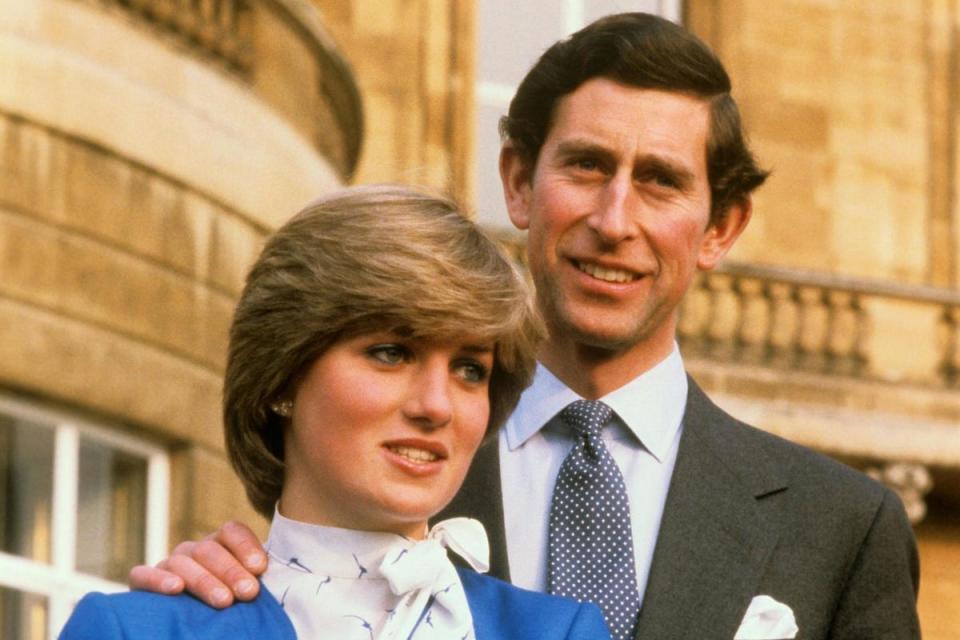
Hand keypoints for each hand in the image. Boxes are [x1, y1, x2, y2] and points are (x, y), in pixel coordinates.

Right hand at [128, 521, 266, 607]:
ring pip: (182, 562)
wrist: (191, 626)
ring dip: (204, 580)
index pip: (231, 531)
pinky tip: (175, 589)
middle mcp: (194, 550)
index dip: (245, 545)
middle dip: (231, 570)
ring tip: (223, 600)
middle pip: (209, 549)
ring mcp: (168, 564)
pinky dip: (157, 580)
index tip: (260, 567)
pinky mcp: (142, 582)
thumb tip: (269, 579)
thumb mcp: (244, 589)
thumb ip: (254, 578)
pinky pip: (142, 574)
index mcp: (221, 544)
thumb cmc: (229, 605)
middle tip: (249, 592)